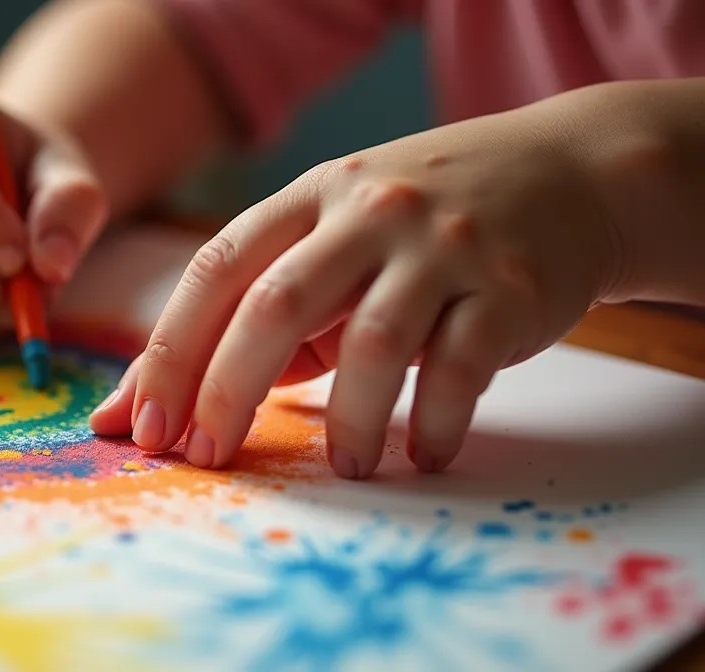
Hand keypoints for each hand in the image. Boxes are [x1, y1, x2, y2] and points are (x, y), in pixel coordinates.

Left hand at [91, 101, 629, 477]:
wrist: (570, 173)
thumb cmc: (419, 227)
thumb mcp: (332, 240)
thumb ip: (253, 313)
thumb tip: (156, 403)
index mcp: (310, 196)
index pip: (216, 268)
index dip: (170, 351)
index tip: (143, 424)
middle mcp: (368, 211)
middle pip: (275, 304)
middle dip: (225, 390)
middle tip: (206, 456)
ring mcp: (442, 245)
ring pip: (373, 342)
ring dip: (349, 421)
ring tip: (346, 466)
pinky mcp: (509, 286)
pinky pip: (461, 366)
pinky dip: (434, 422)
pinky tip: (423, 454)